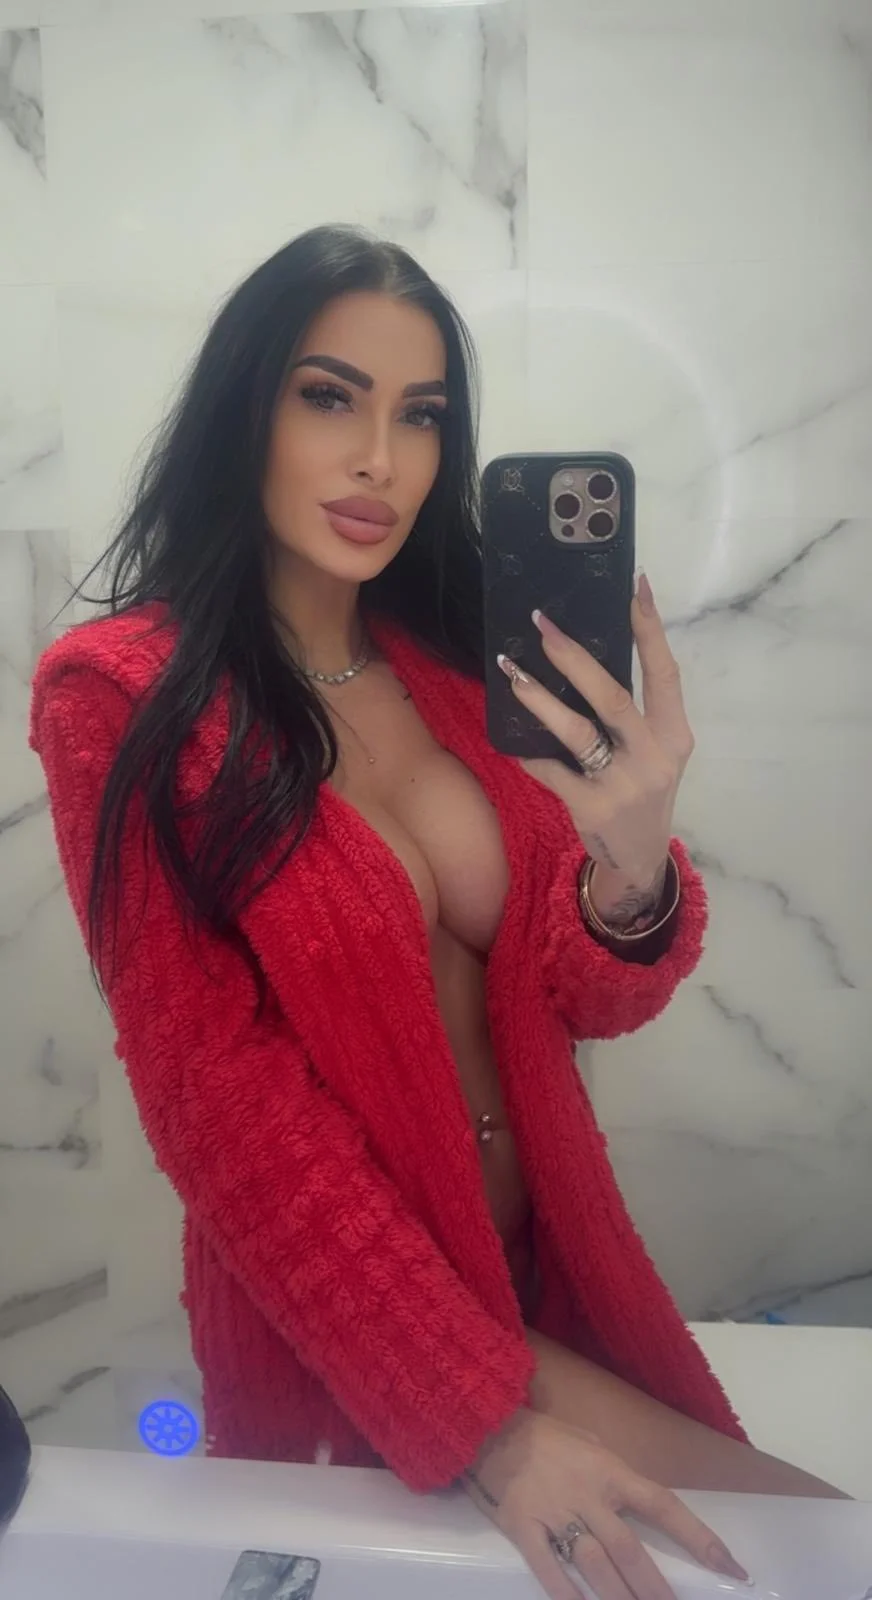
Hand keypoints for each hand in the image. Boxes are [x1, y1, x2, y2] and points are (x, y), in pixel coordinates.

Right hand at [461, 1408, 749, 1599]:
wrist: (490, 1425)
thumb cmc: (546, 1436)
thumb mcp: (591, 1444)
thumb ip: (616, 1476)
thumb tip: (643, 1505)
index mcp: (611, 1471)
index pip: (664, 1506)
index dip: (699, 1538)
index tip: (730, 1567)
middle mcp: (589, 1495)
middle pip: (630, 1551)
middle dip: (657, 1590)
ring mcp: (556, 1514)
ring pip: (596, 1566)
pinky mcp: (524, 1528)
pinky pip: (550, 1571)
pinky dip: (568, 1597)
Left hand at [498, 575, 693, 924]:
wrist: (639, 860)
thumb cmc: (641, 793)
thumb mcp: (655, 754)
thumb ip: (635, 715)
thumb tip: (587, 657)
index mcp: (674, 736)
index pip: (665, 673)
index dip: (651, 629)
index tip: (636, 585)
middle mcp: (654, 757)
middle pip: (613, 696)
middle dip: (574, 657)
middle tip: (541, 624)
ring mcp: (623, 784)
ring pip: (576, 731)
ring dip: (539, 699)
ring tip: (512, 672)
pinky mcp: (591, 807)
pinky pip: (550, 770)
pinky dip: (529, 753)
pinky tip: (512, 741)